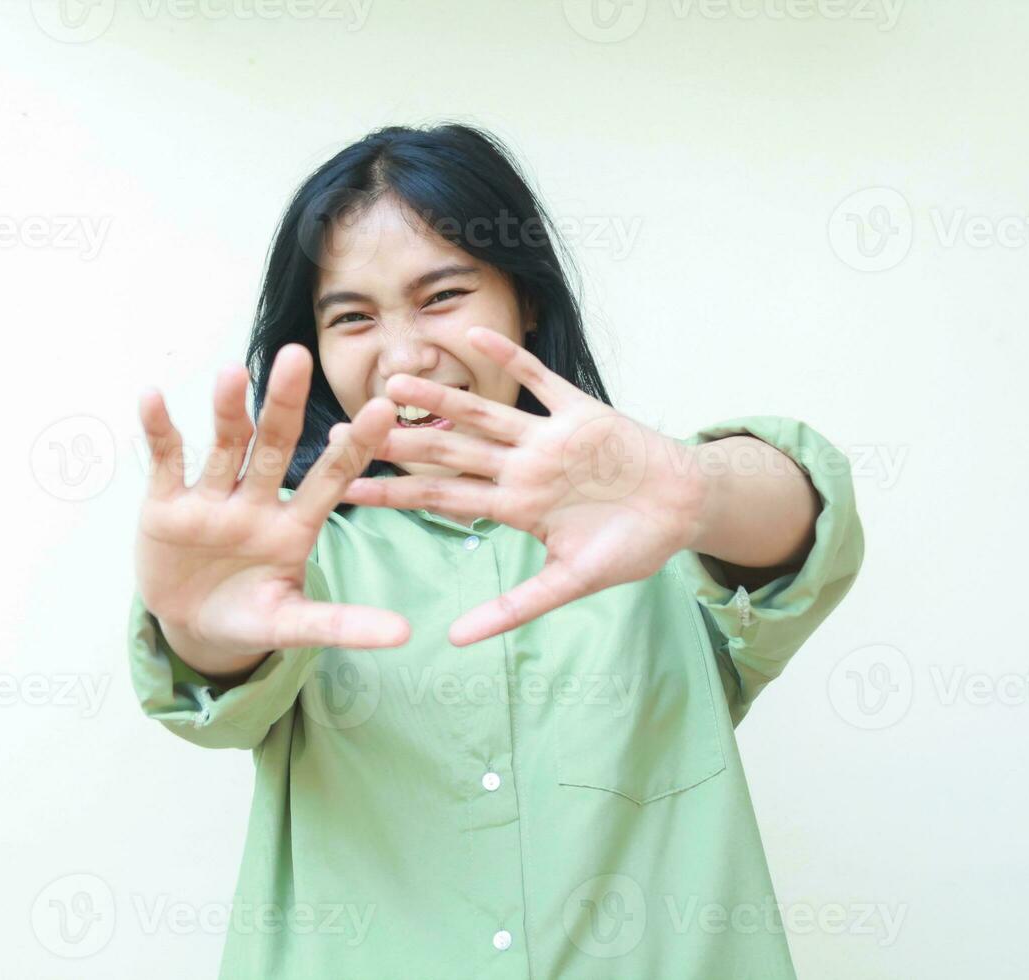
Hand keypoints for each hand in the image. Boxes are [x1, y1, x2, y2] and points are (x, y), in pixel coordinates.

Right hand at [135, 344, 409, 675]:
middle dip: (285, 403)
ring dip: (225, 410)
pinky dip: (157, 429)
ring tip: (231, 374)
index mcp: (295, 525)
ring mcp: (211, 498)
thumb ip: (343, 626)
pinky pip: (165, 460)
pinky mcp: (166, 505)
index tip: (385, 408)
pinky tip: (152, 397)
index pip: (331, 476)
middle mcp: (256, 501)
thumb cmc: (250, 618)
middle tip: (297, 357)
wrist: (191, 629)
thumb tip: (405, 634)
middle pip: (274, 444)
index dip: (355, 445)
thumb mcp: (293, 624)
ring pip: (223, 445)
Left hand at [338, 326, 709, 646]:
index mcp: (514, 506)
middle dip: (398, 442)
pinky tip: (472, 336)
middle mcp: (521, 467)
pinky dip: (509, 358)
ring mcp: (547, 438)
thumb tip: (453, 639)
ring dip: (440, 397)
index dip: (393, 492)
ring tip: (393, 380)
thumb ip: (511, 608)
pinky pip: (539, 380)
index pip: (440, 498)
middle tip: (345, 430)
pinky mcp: (580, 412)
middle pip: (448, 450)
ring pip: (482, 412)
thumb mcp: (569, 585)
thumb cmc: (631, 548)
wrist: (684, 511)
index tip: (343, 489)